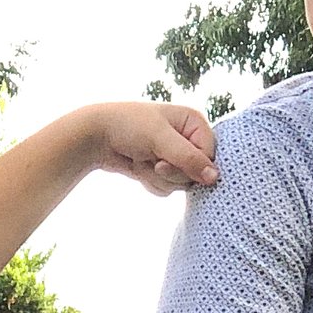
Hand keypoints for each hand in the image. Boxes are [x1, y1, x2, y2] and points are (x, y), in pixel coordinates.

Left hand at [79, 101, 218, 194]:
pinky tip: (138, 166)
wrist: (97, 136)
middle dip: (171, 172)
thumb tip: (215, 177)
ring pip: (181, 184)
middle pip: (197, 173)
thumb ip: (188, 158)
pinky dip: (150, 182)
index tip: (166, 160)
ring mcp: (175, 157)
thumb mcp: (160, 139)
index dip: (192, 165)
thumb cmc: (128, 126)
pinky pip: (167, 189)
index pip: (210, 155)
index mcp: (194, 123)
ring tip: (142, 158)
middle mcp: (188, 139)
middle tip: (153, 160)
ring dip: (157, 177)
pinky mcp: (162, 171)